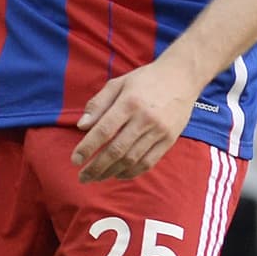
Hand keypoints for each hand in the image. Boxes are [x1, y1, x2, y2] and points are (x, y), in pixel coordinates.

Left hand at [71, 58, 199, 182]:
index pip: (104, 130)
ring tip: (96, 178)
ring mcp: (159, 131)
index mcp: (129, 102)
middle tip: (82, 177)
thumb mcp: (118, 83)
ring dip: (111, 172)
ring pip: (132, 159)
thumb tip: (81, 126)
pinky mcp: (170, 140)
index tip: (75, 160)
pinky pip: (148, 162)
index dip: (87, 148)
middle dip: (96, 167)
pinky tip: (118, 174)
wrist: (182, 77)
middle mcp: (145, 118)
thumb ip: (98, 104)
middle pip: (117, 150)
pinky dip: (131, 172)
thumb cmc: (144, 80)